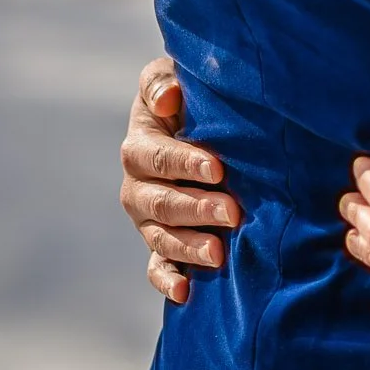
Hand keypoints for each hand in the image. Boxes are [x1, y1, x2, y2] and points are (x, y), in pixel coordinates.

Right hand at [119, 55, 239, 302]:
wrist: (194, 120)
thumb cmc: (187, 94)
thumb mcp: (170, 76)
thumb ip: (162, 82)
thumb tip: (167, 98)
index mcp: (139, 145)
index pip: (157, 156)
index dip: (184, 163)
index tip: (218, 169)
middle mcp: (137, 186)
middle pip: (160, 202)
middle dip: (196, 209)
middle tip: (233, 212)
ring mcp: (147, 218)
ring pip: (160, 237)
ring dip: (188, 247)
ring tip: (218, 254)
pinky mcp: (160, 241)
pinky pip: (156, 266)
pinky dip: (167, 280)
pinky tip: (185, 293)